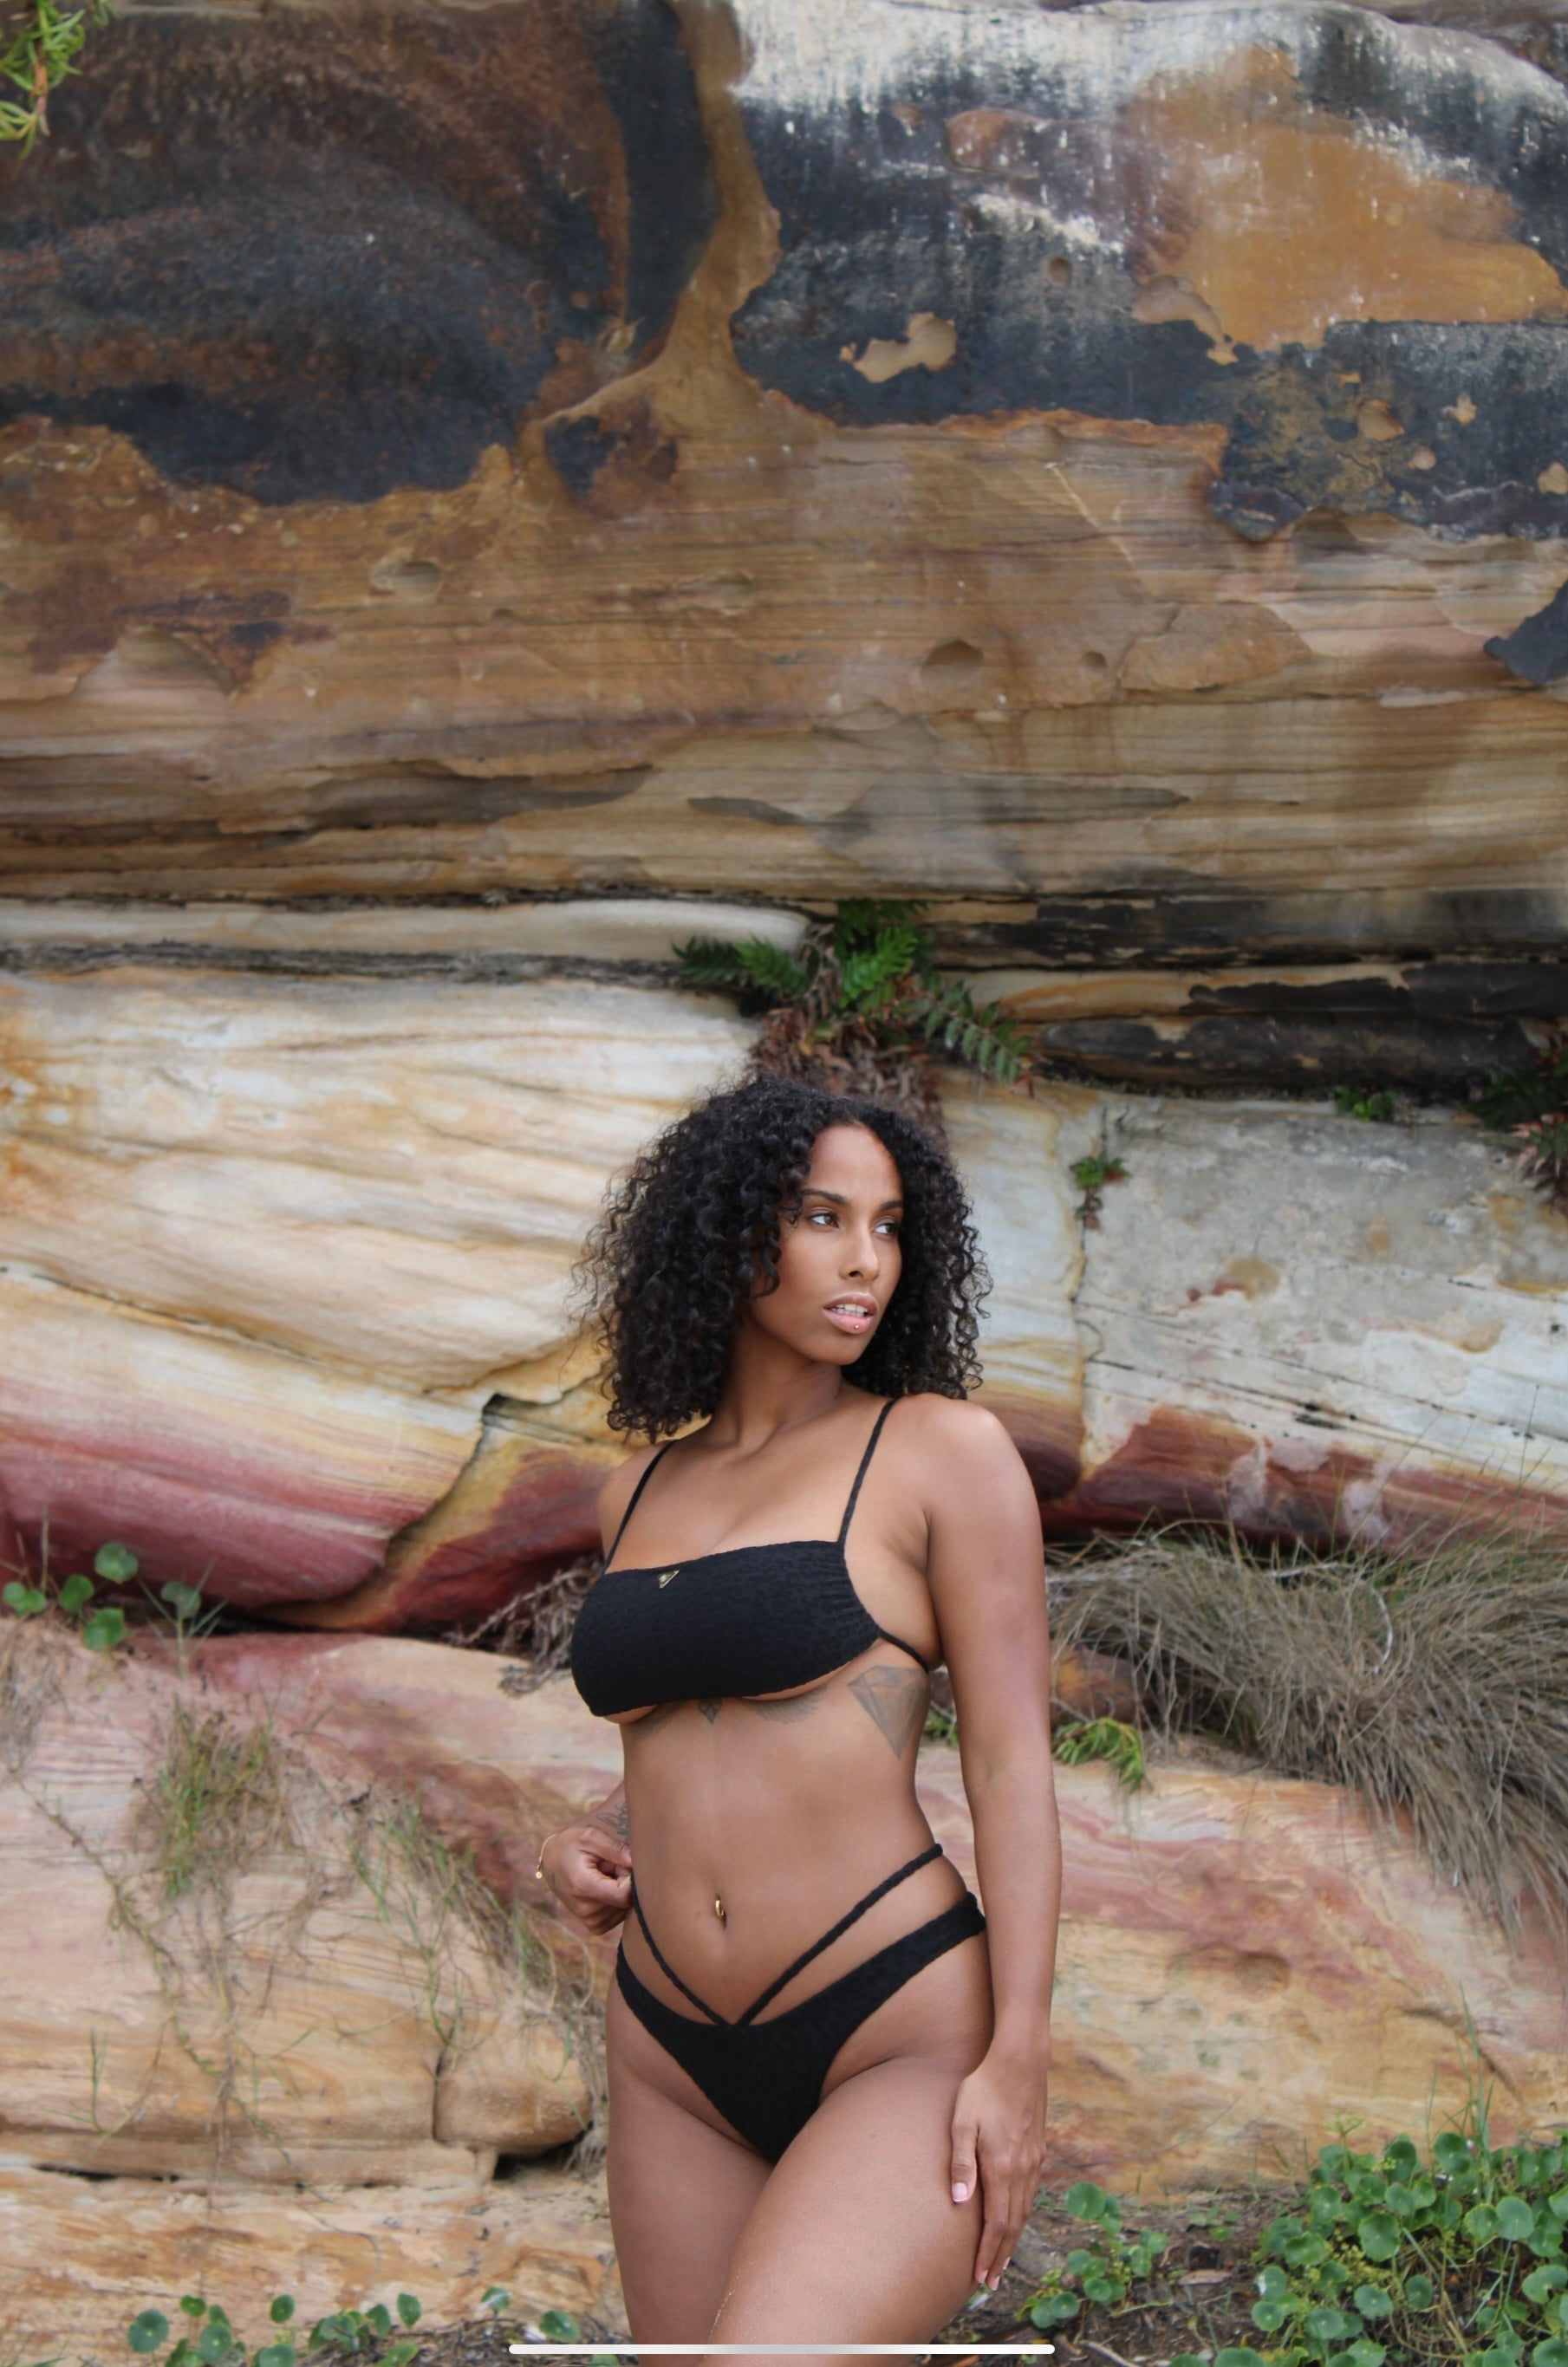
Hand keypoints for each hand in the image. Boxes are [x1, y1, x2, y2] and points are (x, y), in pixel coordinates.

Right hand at [538, 1819, 632, 1934]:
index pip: (625, 1895)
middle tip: (611, 1866)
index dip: (631, 1878)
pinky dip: (618, 1901)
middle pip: (627, 1901)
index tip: (623, 1863)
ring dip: (622, 1891)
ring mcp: (590, 1921)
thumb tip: (636, 1862)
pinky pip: (620, 1915)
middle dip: (626, 1882)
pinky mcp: (595, 1926)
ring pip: (626, 1908)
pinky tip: (604, 1888)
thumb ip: (614, 1848)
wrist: (551, 1864)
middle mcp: (586, 1909)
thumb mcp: (590, 1837)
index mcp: (583, 1886)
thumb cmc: (572, 1846)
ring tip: (604, 1876)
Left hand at [949, 2048, 1049, 2290]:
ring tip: (1001, 2260)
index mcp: (1002, 2167)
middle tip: (991, 2282)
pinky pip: (1030, 2194)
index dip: (989, 2253)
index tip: (981, 2277)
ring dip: (1012, 2239)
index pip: (997, 2224)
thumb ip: (961, 2162)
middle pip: (1013, 2225)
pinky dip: (1021, 2216)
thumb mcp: (963, 2121)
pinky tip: (1015, 2220)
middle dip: (1001, 2255)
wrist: (1021, 2062)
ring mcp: (1033, 2162)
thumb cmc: (984, 2088)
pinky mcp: (1037, 2151)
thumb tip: (960, 2203)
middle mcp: (1022, 2170)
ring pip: (1024, 2211)